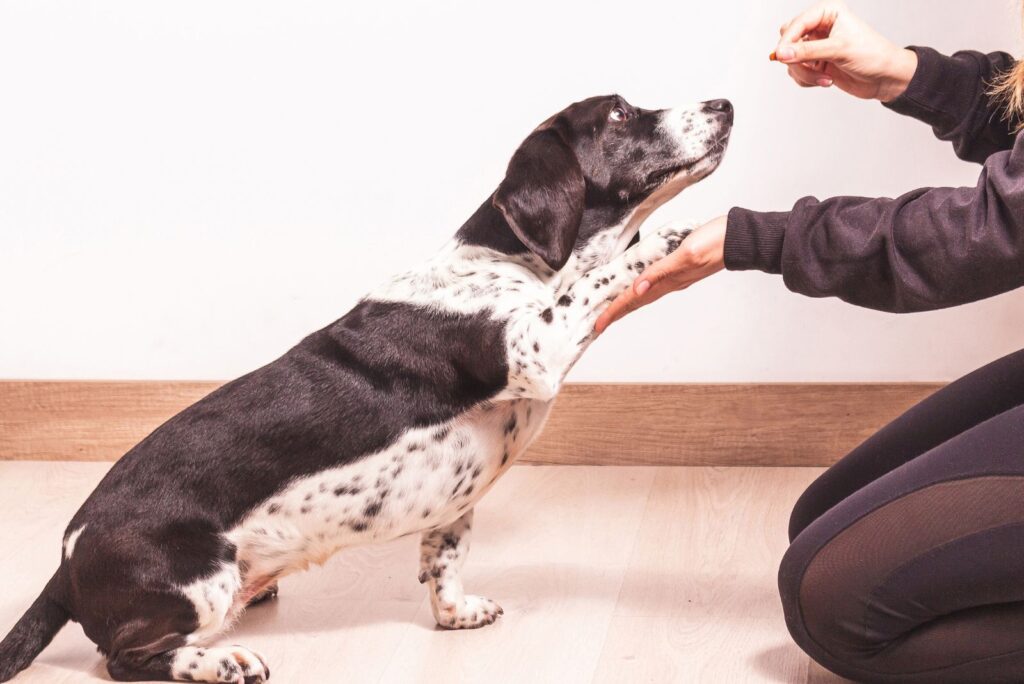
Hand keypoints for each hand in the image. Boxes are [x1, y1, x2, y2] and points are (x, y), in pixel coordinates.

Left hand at [594, 216, 725, 332]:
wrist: (740, 238)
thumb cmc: (715, 241)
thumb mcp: (685, 254)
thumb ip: (660, 271)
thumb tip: (637, 288)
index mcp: (668, 280)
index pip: (633, 299)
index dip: (613, 312)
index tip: (597, 325)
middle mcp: (671, 283)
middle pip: (637, 302)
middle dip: (616, 313)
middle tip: (599, 324)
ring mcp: (677, 278)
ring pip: (645, 295)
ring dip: (628, 304)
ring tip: (613, 311)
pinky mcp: (682, 269)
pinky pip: (654, 284)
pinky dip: (641, 289)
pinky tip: (638, 287)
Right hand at [773, 1, 917, 101]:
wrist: (885, 77)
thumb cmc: (872, 55)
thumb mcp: (838, 50)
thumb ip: (807, 52)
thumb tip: (781, 54)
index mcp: (827, 12)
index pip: (797, 24)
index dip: (787, 40)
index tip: (781, 56)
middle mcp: (820, 27)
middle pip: (789, 41)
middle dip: (796, 58)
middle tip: (808, 68)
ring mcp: (816, 46)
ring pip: (791, 60)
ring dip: (804, 73)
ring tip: (824, 78)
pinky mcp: (815, 63)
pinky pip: (797, 72)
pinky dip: (807, 80)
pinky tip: (826, 80)